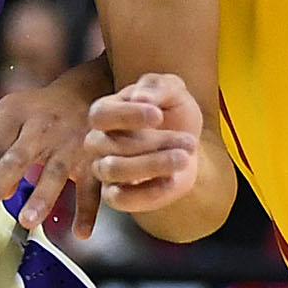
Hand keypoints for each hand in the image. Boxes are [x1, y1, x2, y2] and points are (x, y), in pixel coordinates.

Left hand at [0, 75, 102, 237]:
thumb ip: (0, 153)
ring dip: (42, 197)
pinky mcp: (94, 159)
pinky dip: (87, 211)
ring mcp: (71, 144)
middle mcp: (43, 130)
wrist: (89, 91)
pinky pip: (91, 188)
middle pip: (17, 159)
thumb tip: (1, 195)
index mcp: (17, 118)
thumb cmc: (40, 111)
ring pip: (55, 173)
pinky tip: (80, 234)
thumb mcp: (13, 117)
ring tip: (28, 221)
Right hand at [89, 71, 203, 215]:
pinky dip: (149, 192)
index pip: (101, 114)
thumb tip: (139, 96)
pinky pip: (121, 200)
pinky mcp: (116, 196)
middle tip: (189, 141)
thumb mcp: (174, 90)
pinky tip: (173, 181)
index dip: (128, 115)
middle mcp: (98, 142)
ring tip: (184, 159)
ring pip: (115, 170)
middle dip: (154, 142)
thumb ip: (158, 86)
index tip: (158, 115)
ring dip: (154, 165)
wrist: (188, 145)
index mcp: (105, 112)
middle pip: (111, 144)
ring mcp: (104, 170)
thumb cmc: (174, 112)